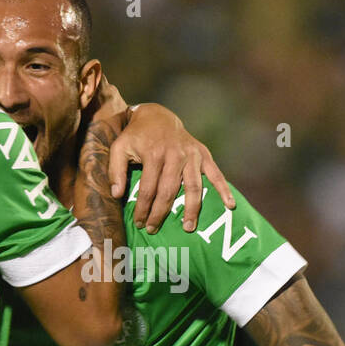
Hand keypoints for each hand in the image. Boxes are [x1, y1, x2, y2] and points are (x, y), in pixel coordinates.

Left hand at [107, 103, 234, 233]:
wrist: (157, 116)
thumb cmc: (136, 136)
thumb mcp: (119, 147)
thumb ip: (115, 170)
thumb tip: (117, 195)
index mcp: (154, 154)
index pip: (148, 189)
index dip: (143, 208)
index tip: (139, 223)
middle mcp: (175, 155)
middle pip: (169, 191)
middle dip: (161, 213)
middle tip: (153, 229)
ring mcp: (191, 155)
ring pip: (193, 187)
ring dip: (192, 209)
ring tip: (188, 228)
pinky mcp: (203, 154)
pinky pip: (216, 174)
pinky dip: (224, 189)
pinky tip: (229, 205)